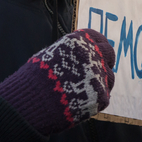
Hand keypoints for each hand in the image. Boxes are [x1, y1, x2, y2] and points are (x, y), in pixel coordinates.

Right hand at [0, 29, 115, 135]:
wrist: (31, 100)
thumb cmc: (35, 78)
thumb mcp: (50, 55)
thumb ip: (70, 53)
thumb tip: (82, 55)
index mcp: (79, 41)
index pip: (97, 38)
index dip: (98, 45)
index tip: (97, 51)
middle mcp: (93, 54)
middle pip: (109, 54)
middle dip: (105, 61)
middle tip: (96, 71)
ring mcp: (99, 75)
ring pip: (109, 77)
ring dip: (101, 82)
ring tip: (84, 90)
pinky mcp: (101, 95)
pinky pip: (103, 96)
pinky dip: (94, 100)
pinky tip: (80, 103)